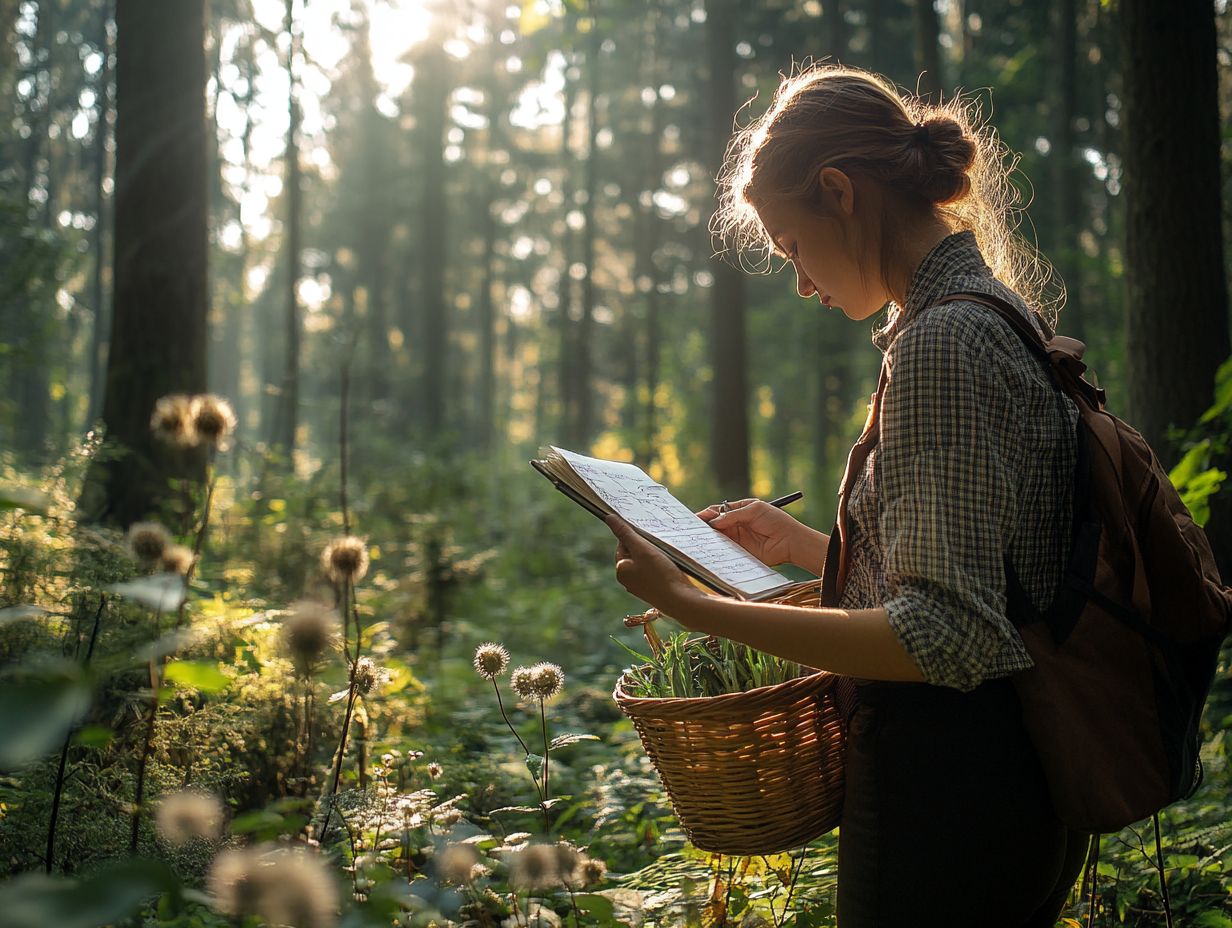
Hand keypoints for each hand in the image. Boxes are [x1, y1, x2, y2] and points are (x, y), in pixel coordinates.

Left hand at [605, 513, 704, 615]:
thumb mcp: (642, 549)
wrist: (680, 601)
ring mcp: (642, 587)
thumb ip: (625, 533)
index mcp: (621, 571)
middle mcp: (629, 581)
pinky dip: (661, 566)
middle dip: (645, 546)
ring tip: (666, 553)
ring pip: (646, 563)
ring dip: (655, 555)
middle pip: (634, 554)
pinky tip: (671, 565)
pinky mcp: (655, 591)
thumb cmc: (660, 574)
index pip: (622, 545)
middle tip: (658, 542)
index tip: (647, 532)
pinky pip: (655, 573)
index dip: (634, 536)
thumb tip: (608, 518)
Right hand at [696, 499, 823, 570]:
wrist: (790, 540)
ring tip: (699, 537)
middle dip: (705, 525)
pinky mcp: (740, 550)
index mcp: (740, 510)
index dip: (708, 513)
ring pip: (718, 536)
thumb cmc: (776, 520)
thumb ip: (733, 515)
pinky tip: (711, 547)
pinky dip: (717, 548)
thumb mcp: (754, 510)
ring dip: (709, 537)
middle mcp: (737, 524)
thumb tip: (714, 521)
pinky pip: (725, 549)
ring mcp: (738, 538)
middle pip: (715, 524)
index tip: (698, 517)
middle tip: (694, 528)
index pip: (719, 511)